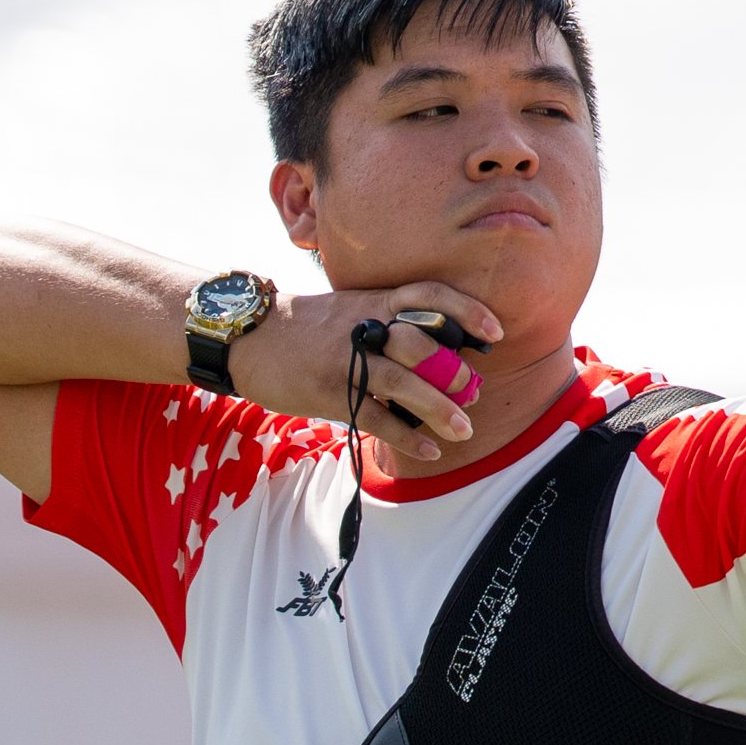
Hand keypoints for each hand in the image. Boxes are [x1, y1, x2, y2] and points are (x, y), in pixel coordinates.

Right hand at [227, 282, 503, 463]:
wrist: (249, 338)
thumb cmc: (311, 326)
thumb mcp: (353, 307)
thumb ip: (392, 319)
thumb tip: (444, 346)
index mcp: (375, 301)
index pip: (429, 294)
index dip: (467, 310)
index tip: (496, 330)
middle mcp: (365, 328)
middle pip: (420, 343)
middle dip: (452, 369)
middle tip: (473, 390)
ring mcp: (346, 361)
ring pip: (401, 383)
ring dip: (438, 409)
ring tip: (464, 430)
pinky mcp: (329, 393)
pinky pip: (375, 417)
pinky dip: (406, 436)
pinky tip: (430, 450)